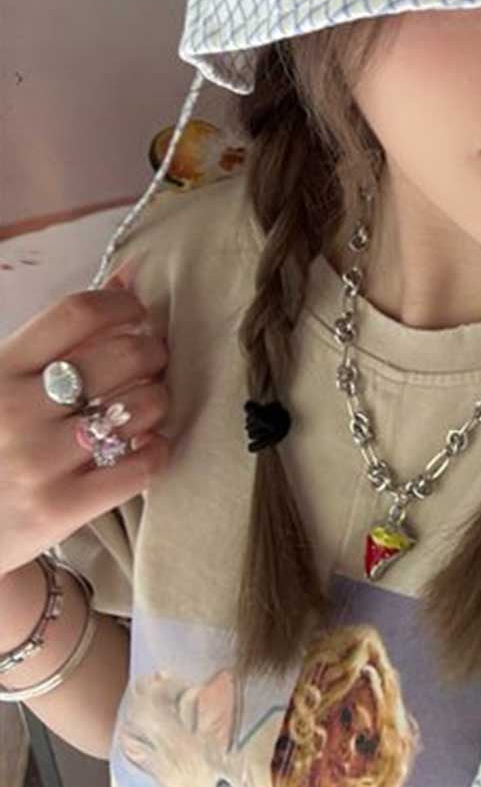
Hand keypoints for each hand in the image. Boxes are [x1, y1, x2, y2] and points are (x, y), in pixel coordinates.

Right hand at [0, 265, 171, 582]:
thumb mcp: (4, 377)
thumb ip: (60, 333)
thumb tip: (129, 277)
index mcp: (1, 368)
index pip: (78, 312)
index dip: (123, 305)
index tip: (136, 314)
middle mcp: (16, 411)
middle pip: (122, 355)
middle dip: (153, 351)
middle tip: (152, 362)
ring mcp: (37, 462)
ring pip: (139, 408)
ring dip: (158, 400)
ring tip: (146, 405)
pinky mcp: (57, 510)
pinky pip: (140, 467)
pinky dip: (157, 450)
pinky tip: (146, 446)